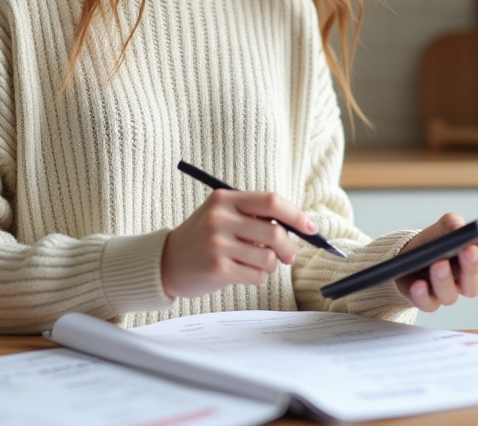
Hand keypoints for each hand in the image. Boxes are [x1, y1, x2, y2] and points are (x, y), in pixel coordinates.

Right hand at [161, 189, 316, 298]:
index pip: (271, 201)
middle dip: (289, 248)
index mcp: (224, 199)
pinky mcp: (218, 268)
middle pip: (275, 232)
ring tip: (254, 264)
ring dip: (270, 266)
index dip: (296, 215)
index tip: (311, 228)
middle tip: (288, 256)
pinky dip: (257, 277)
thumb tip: (299, 227)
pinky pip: (257, 275)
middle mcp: (220, 218)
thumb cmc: (202, 238)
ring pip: (269, 258)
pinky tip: (241, 273)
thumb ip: (254, 216)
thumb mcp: (221, 215)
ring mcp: (217, 244)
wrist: (166, 262)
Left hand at [394, 213, 477, 311]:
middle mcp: (464, 279)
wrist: (407, 254)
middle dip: (473, 266)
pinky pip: (427, 303)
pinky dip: (423, 294)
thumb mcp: (443, 226)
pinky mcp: (426, 301)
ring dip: (445, 280)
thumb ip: (454, 223)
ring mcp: (446, 292)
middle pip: (474, 282)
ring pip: (451, 296)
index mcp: (476, 258)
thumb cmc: (433, 241)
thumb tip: (459, 228)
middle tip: (470, 250)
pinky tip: (419, 284)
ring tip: (439, 264)